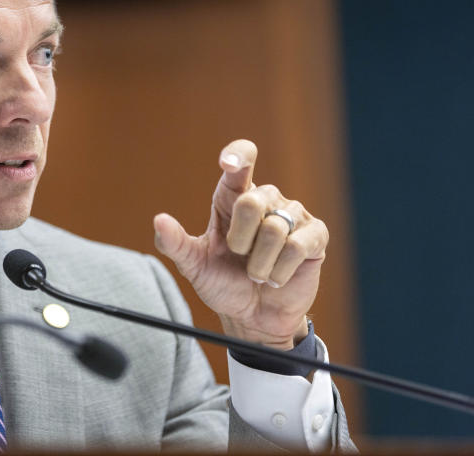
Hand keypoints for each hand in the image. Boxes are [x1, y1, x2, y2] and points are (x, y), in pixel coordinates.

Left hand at [153, 139, 327, 348]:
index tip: (228, 163)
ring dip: (259, 263)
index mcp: (233, 197)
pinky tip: (276, 278)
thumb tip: (159, 220)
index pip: (241, 162)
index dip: (238, 155)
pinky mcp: (315, 236)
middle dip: (239, 240)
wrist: (252, 318)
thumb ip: (174, 243)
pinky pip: (297, 246)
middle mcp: (265, 199)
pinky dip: (280, 270)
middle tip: (239, 258)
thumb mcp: (194, 265)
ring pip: (274, 229)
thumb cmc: (224, 284)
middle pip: (251, 201)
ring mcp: (293, 215)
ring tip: (257, 274)